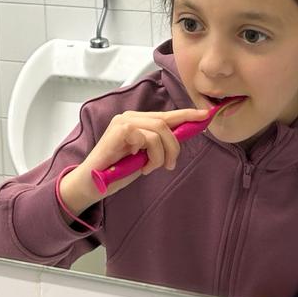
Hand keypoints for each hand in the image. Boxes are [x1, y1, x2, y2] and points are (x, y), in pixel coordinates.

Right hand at [58, 107, 212, 215]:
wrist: (92, 182)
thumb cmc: (116, 170)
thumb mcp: (144, 156)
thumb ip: (158, 144)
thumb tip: (181, 136)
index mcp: (137, 121)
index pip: (166, 115)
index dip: (187, 114)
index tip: (205, 116)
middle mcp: (130, 117)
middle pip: (166, 122)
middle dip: (174, 146)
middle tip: (170, 165)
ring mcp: (124, 122)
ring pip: (160, 130)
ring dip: (162, 154)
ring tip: (152, 168)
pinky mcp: (121, 130)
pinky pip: (149, 139)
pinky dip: (151, 156)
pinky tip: (141, 166)